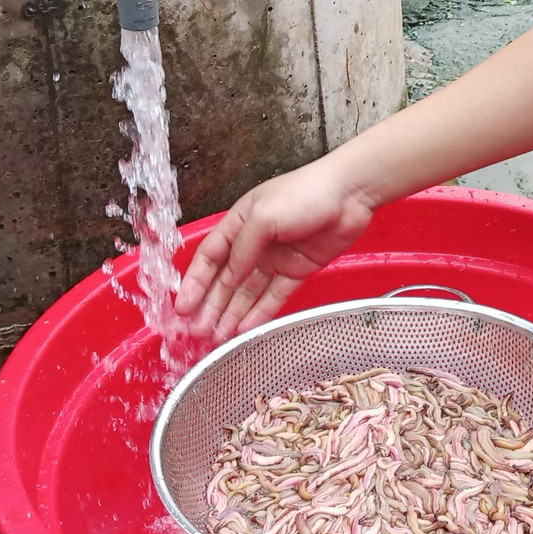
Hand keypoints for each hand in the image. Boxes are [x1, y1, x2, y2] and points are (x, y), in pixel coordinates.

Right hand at [173, 162, 377, 343]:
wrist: (350, 194)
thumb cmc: (305, 193)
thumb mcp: (264, 216)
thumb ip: (243, 248)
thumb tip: (229, 276)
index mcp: (239, 223)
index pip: (209, 257)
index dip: (194, 283)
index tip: (182, 308)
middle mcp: (254, 243)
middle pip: (226, 280)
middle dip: (210, 306)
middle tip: (197, 333)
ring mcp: (276, 258)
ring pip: (248, 293)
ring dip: (231, 315)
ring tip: (216, 339)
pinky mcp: (297, 270)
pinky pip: (274, 296)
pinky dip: (259, 313)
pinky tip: (244, 330)